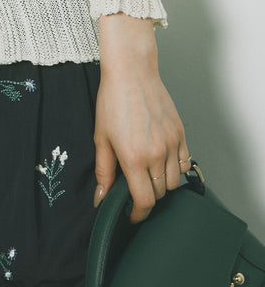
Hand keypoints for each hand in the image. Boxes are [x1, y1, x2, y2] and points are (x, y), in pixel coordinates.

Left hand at [93, 13, 189, 223]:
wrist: (131, 72)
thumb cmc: (113, 100)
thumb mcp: (101, 137)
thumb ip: (104, 171)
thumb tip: (100, 197)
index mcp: (134, 158)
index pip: (144, 201)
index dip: (138, 213)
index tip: (131, 214)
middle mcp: (156, 154)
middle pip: (160, 194)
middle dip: (147, 197)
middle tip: (134, 189)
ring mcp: (172, 144)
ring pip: (174, 182)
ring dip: (162, 184)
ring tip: (147, 174)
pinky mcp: (180, 134)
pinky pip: (184, 163)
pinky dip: (175, 169)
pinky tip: (161, 161)